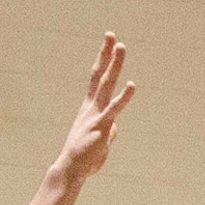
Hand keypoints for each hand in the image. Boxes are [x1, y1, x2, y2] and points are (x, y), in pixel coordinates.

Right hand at [51, 35, 135, 184]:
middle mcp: (92, 106)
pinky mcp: (102, 126)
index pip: (97, 78)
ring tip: (121, 46)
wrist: (72, 170)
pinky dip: (124, 97)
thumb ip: (109, 129)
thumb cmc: (85, 157)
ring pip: (107, 84)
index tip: (108, 43)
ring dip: (115, 65)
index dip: (103, 59)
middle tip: (112, 35)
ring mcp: (96, 114)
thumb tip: (115, 126)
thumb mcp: (100, 140)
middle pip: (101, 74)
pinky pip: (114, 109)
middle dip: (107, 54)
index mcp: (90, 107)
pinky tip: (132, 85)